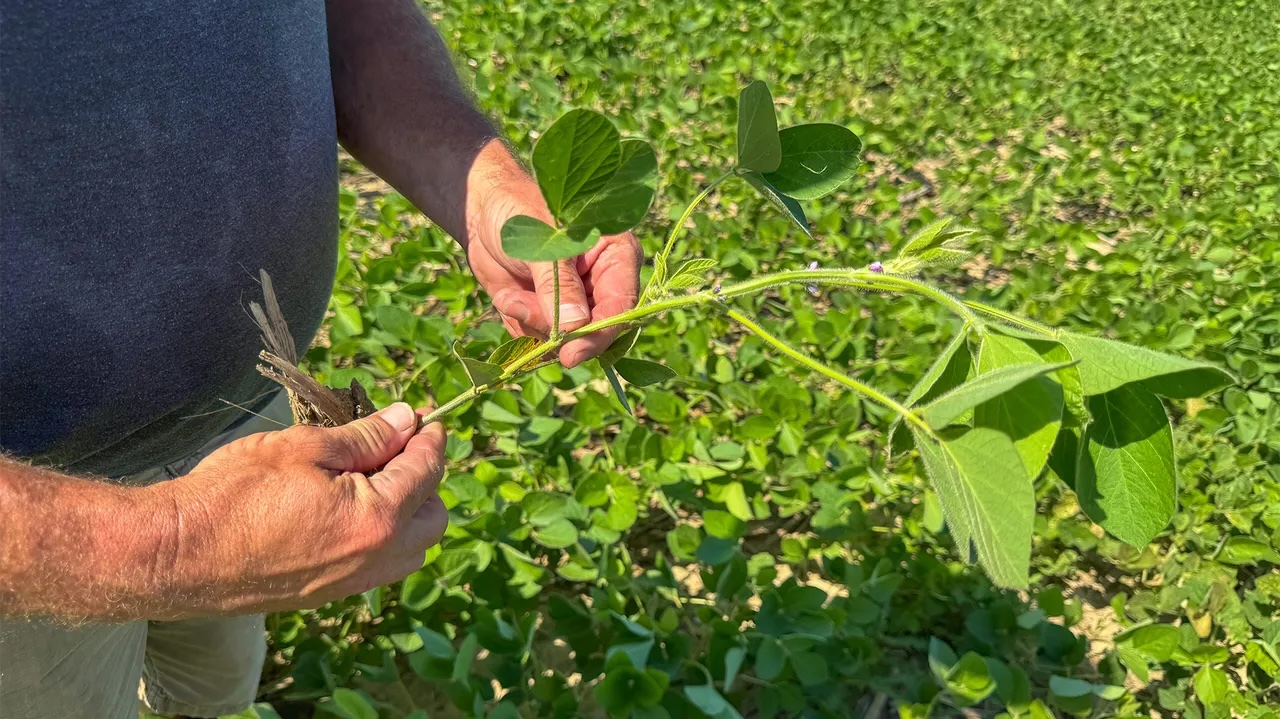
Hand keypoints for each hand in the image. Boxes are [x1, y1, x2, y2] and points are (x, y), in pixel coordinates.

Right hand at [151, 403, 447, 615]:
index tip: (425, 418)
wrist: (177, 556)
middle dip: (425, 479)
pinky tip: (346, 507)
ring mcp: (352, 582)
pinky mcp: (327, 595)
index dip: (429, 439)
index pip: (427, 472)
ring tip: (369, 476)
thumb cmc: (235, 493)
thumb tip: (407, 420)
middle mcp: (376, 558)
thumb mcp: (304, 448)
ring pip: (410, 548)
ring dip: (406, 511)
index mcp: (378, 518)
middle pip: (432, 517)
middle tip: (394, 446)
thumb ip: (366, 437)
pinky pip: (378, 565)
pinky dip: (381, 536)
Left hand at [465, 179, 643, 368]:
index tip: (571, 355)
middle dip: (558, 331)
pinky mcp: (551, 315)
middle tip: (522, 310)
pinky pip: (542, 338)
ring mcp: (578, 302)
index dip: (599, 333)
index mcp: (617, 256)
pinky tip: (506, 298)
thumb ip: (559, 286)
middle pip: (596, 330)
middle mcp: (603, 283)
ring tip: (509, 296)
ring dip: (534, 324)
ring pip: (566, 339)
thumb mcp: (541, 245)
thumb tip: (576, 327)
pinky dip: (521, 324)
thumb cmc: (520, 213)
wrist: (484, 214)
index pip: (621, 304)